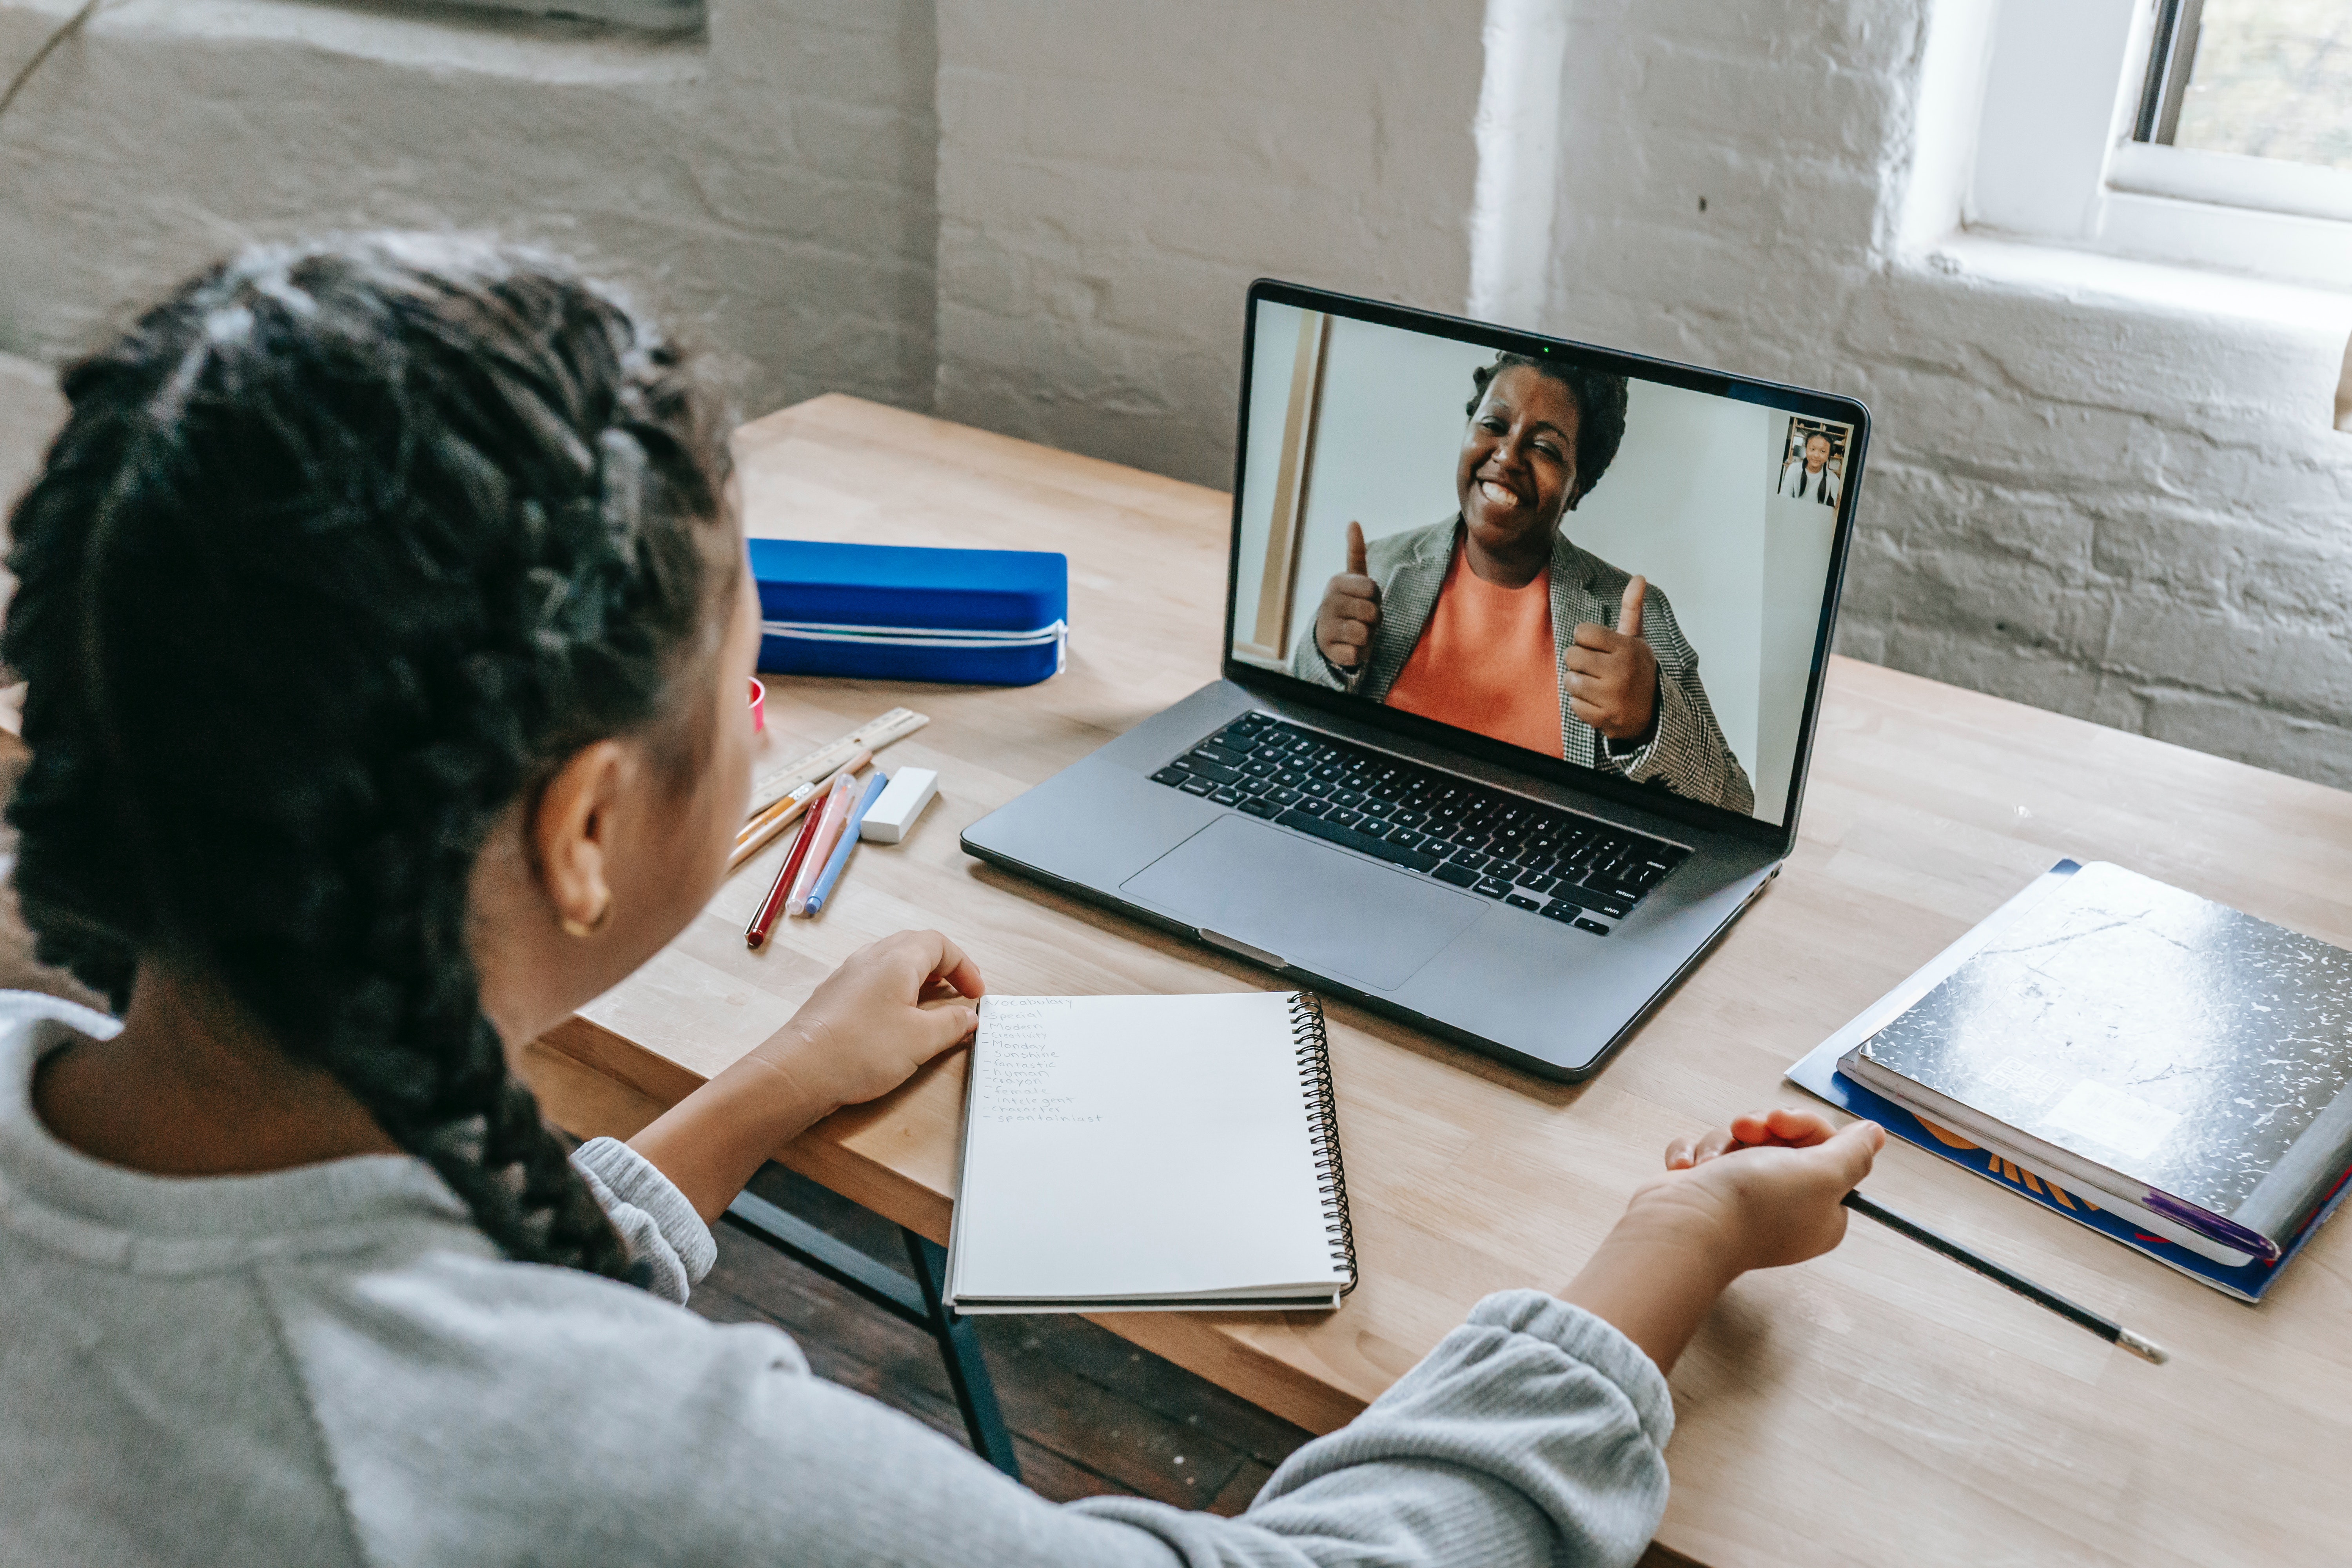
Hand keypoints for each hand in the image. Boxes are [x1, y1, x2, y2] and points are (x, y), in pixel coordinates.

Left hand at [627, 930, 983, 1218]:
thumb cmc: (860, 1051)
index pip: (940, 944)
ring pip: (892, 964)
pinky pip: (873, 982)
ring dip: (918, 981)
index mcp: (897, 960)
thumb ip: (952, 1023)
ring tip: (932, 1009)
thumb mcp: (921, 1040)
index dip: (964, 966)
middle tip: (958, 995)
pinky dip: (895, 993)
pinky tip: (897, 1023)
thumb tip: (969, 1016)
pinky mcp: (834, 997)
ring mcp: (848, 976)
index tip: (976, 994)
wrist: (799, 1072)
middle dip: (943, 969)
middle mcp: (870, 959)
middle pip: (915, 948)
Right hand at [1313, 521, 1380, 670]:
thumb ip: (1355, 552)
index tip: (1366, 598)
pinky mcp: (1329, 650)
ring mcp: (1326, 627)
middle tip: (1362, 618)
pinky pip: (1358, 653)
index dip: (1376, 597)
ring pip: (1366, 634)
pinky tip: (1348, 647)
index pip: (1373, 589)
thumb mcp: (1354, 579)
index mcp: (1336, 582)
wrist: (1329, 636)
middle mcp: (1328, 602)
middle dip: (1374, 618)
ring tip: (1356, 632)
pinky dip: (1359, 653)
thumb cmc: (1350, 604)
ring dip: (1368, 636)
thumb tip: (1353, 521)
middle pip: (1372, 612)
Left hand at [1565, 576, 1659, 740]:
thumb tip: (1639, 577)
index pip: (1582, 632)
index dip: (1585, 639)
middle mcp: (1620, 671)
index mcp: (1626, 648)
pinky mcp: (1604, 718)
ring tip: (1594, 684)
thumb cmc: (1637, 670)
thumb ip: (1632, 609)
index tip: (1597, 647)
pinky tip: (1597, 702)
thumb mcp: (1636, 639)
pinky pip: (1574, 705)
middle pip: (1571, 655)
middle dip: (1577, 661)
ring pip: (1569, 680)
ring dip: (1577, 683)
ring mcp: (1612, 697)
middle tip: (1593, 667)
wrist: (1654, 712)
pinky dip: (1581, 704)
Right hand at [1640, 1107, 1884, 1275]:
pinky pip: (1704, 1155)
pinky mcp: (1706, 1192)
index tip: (1781, 1123)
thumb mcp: (1822, 1174)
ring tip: (1712, 1162)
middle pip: (1781, 1141)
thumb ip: (1853, 1152)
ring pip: (1739, 1143)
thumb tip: (1874, 1135)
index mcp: (1821, 1209)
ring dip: (1722, 1142)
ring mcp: (1742, 1200)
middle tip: (1745, 1132)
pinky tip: (1688, 1170)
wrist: (1684, 1225)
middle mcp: (1785, 1206)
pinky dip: (1693, 1156)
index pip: (1825, 1149)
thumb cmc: (1754, 1206)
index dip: (1803, 1127)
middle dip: (1759, 1128)